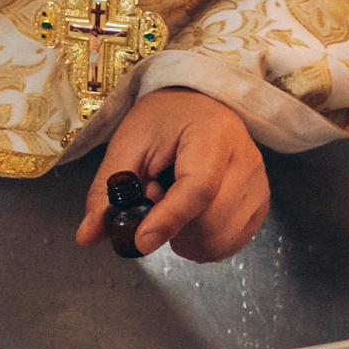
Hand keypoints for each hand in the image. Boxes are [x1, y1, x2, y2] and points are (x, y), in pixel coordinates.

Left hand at [75, 88, 267, 262]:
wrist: (198, 105)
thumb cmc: (163, 120)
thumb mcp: (128, 144)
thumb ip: (107, 190)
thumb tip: (87, 236)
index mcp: (214, 134)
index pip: (198, 188)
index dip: (169, 219)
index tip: (141, 241)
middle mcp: (246, 160)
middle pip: (210, 222)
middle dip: (171, 226)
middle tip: (154, 197)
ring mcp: (259, 185)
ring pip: (219, 240)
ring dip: (186, 237)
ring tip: (173, 203)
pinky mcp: (261, 204)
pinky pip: (229, 244)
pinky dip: (202, 242)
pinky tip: (191, 217)